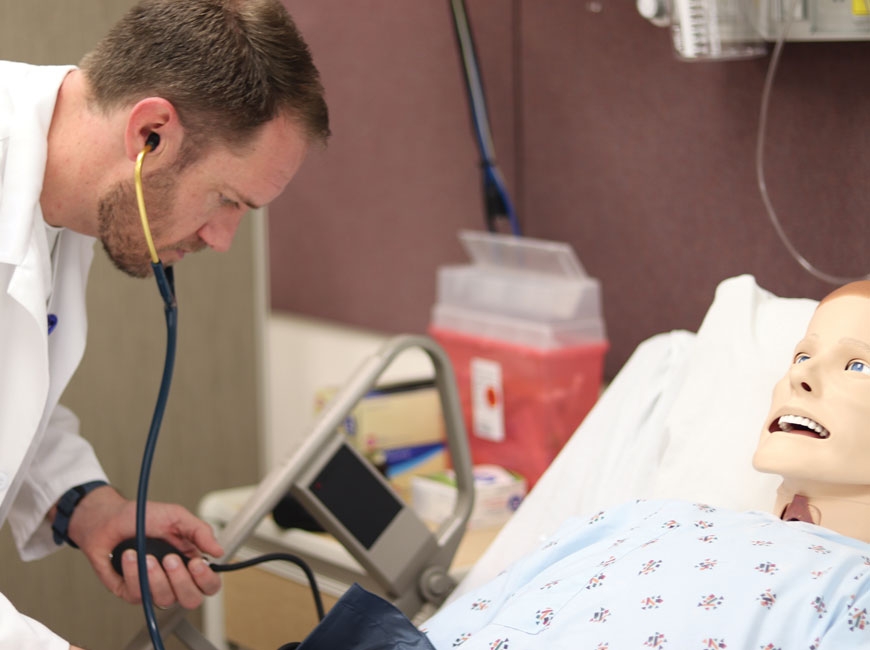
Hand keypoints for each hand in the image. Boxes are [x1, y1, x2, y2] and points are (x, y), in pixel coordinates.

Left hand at [65, 486, 223, 608]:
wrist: (108, 519)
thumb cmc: (142, 517)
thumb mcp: (176, 517)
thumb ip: (200, 531)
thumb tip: (218, 551)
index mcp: (190, 563)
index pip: (209, 585)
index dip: (206, 579)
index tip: (196, 563)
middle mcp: (174, 580)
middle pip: (191, 600)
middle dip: (181, 580)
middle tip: (170, 559)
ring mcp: (153, 588)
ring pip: (164, 599)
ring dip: (155, 576)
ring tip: (146, 555)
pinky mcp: (131, 592)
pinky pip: (137, 594)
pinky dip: (132, 573)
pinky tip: (129, 556)